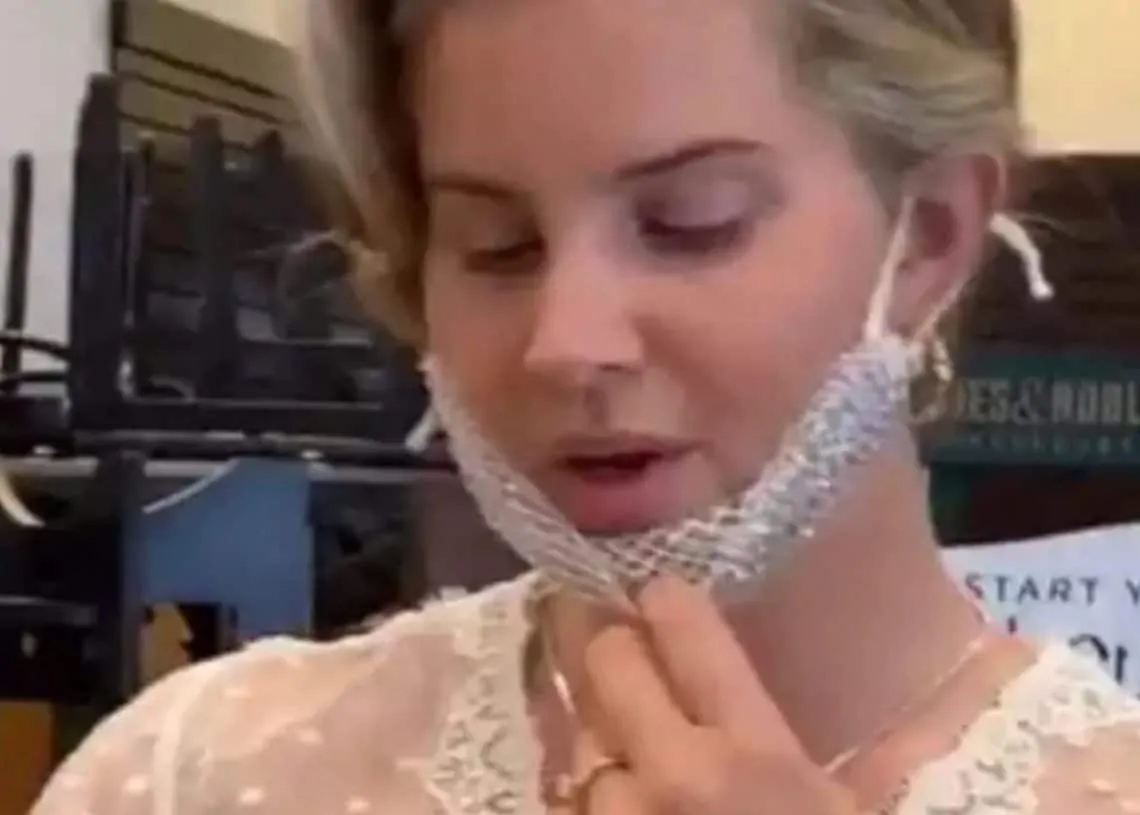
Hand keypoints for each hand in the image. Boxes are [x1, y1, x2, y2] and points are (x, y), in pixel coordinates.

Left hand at [578, 576, 857, 814]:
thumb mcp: (850, 814)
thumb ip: (868, 758)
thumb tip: (918, 715)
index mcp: (750, 753)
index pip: (686, 630)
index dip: (669, 601)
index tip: (666, 594)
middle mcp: (670, 771)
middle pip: (609, 659)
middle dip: (619, 649)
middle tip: (635, 655)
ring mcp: (614, 810)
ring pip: (581, 734)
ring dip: (604, 736)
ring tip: (629, 748)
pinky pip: (565, 794)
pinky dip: (586, 791)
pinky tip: (619, 794)